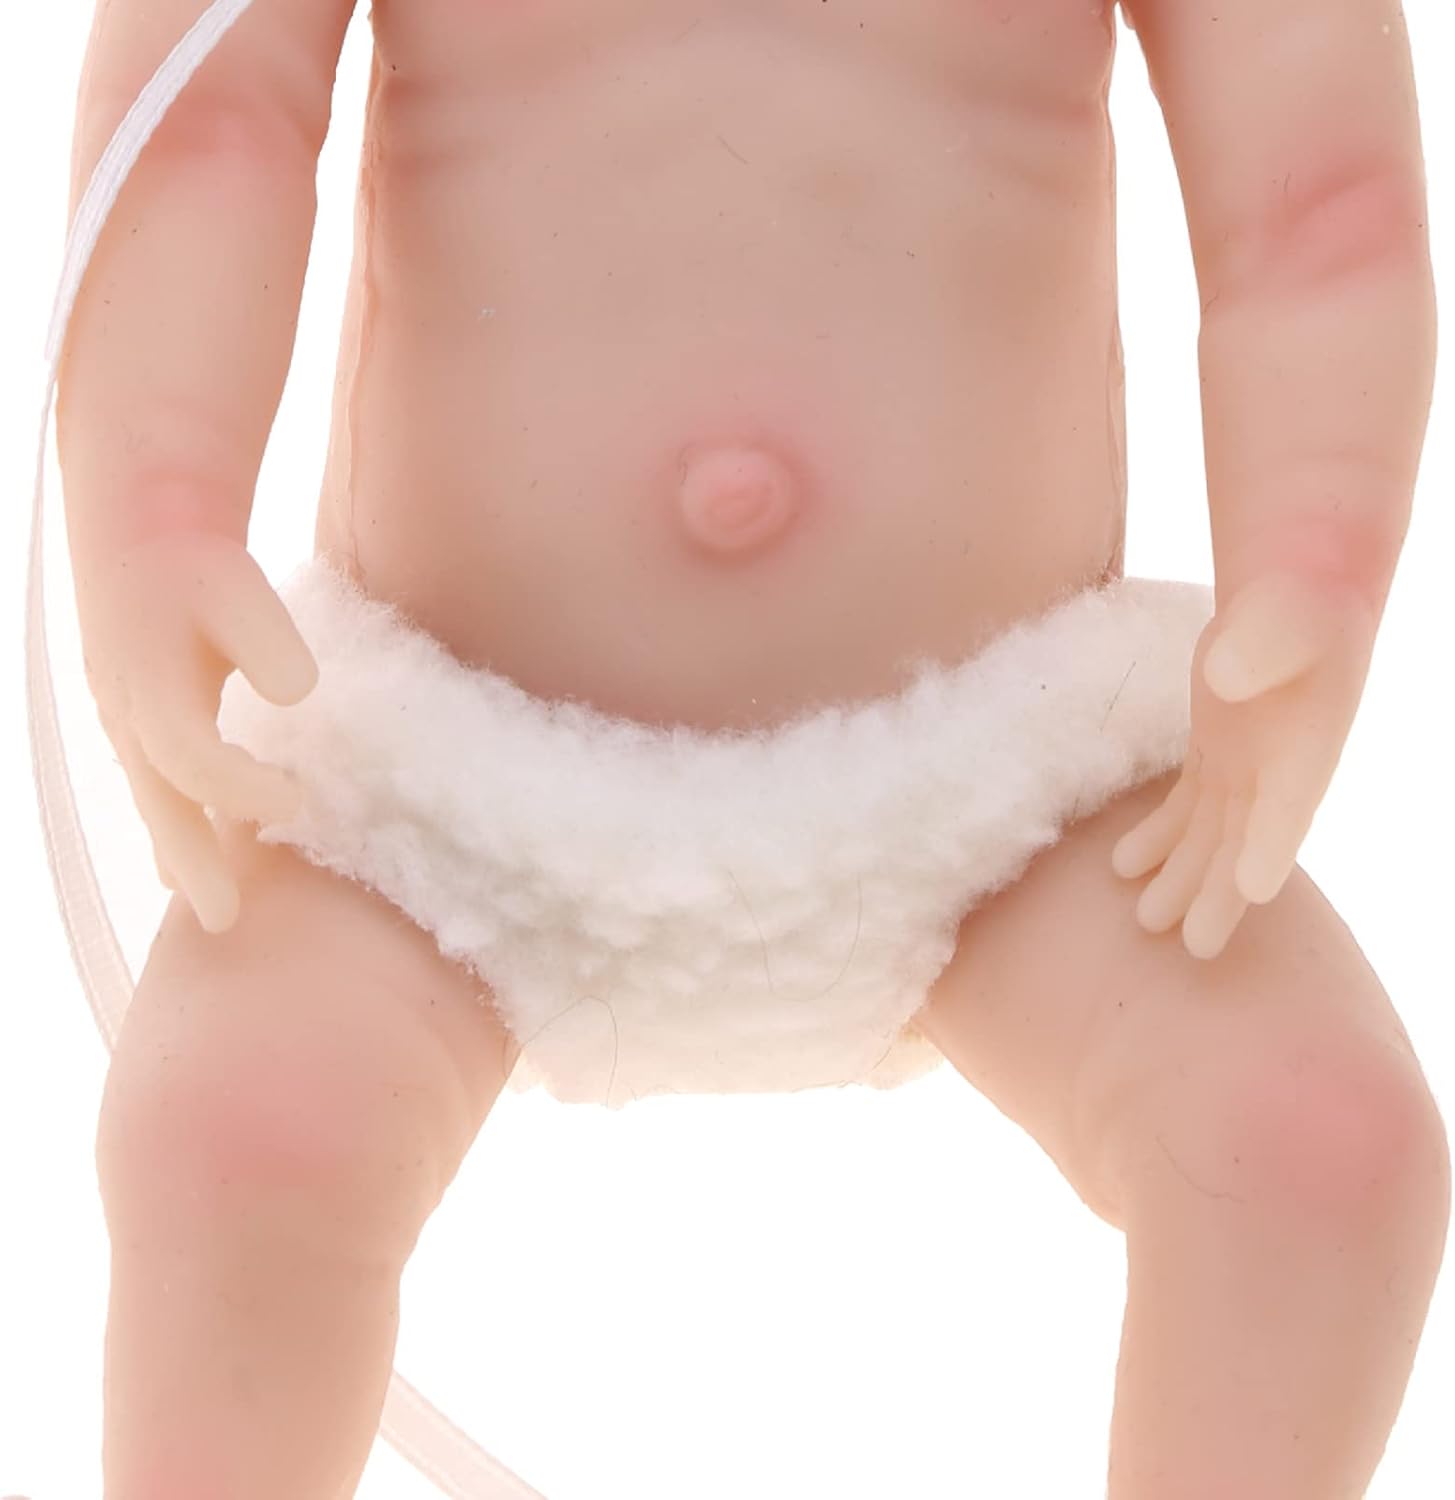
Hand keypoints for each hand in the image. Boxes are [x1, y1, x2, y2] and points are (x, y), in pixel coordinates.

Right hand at [78, 531, 317, 933]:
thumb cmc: (201, 567)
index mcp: (154, 687)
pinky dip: (172, 825)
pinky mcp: (133, 721)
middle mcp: (129, 716)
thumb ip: (270, 644)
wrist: (142, 534)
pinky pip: (152, 786)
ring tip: (213, 905)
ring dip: (181, 852)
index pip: (192, 760)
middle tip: (226, 918)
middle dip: (193, 861)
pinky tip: (186, 863)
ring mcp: (124, 722)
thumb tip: (296, 693)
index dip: (240, 788)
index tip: (299, 799)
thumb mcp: (243, 593)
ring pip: (152, 801)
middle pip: (160, 802)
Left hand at [1111, 572, 1376, 959]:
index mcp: (1306, 748)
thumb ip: (1256, 650)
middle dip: (1221, 894)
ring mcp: (1246, 769)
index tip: (1256, 890)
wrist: (1294, 602)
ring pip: (1210, 837)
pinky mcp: (1214, 758)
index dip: (1272, 847)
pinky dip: (1157, 837)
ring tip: (1145, 919)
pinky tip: (1122, 864)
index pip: (1291, 806)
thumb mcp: (1280, 623)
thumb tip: (1225, 676)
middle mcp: (1279, 773)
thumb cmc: (1295, 610)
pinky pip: (1185, 808)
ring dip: (1180, 877)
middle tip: (1195, 946)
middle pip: (1248, 845)